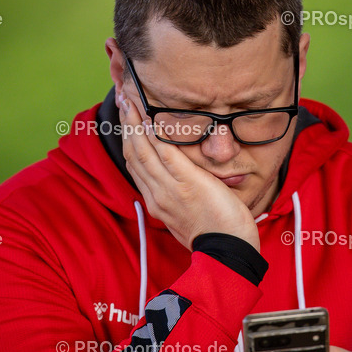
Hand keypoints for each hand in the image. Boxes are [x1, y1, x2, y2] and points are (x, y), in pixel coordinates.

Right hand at [118, 94, 259, 251]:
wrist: (228, 253)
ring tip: (131, 99)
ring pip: (143, 149)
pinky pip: (166, 152)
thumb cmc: (217, 236)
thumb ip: (180, 197)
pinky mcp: (188, 183)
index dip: (128, 139)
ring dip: (135, 122)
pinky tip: (152, 115)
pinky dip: (156, 133)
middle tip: (124, 99)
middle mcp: (157, 194)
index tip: (127, 119)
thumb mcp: (190, 216)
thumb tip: (182, 181)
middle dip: (127, 124)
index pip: (136, 165)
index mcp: (157, 202)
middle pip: (134, 153)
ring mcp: (170, 189)